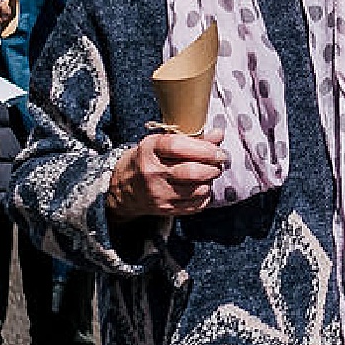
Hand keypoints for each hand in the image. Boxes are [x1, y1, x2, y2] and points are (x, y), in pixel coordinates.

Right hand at [106, 127, 228, 224]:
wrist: (124, 187)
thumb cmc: (148, 160)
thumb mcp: (161, 142)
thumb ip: (192, 138)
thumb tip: (218, 134)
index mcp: (149, 149)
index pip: (178, 147)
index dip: (204, 148)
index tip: (217, 149)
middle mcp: (152, 172)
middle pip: (192, 172)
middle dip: (213, 166)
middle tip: (220, 161)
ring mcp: (159, 193)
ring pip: (197, 189)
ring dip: (210, 180)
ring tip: (209, 173)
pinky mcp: (166, 209)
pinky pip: (196, 205)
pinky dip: (205, 195)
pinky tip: (201, 187)